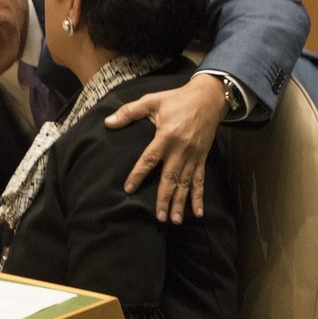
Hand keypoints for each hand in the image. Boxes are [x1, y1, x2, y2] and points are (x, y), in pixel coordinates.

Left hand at [105, 74, 227, 223]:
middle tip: (159, 217)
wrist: (209, 97)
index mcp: (166, 136)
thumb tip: (108, 122)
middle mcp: (180, 149)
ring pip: (185, 184)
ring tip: (174, 220)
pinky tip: (198, 212)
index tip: (129, 189)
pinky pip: (200, 180)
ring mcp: (193, 155)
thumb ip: (129, 112)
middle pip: (170, 178)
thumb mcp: (152, 101)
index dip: (138, 175)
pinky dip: (199, 197)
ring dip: (180, 203)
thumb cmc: (177, 99)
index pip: (149, 159)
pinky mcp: (202, 158)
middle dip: (164, 199)